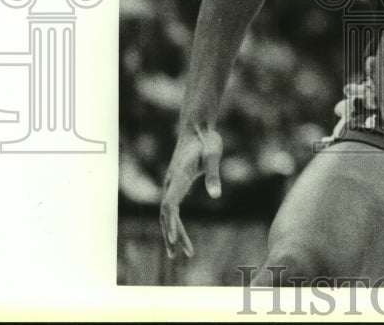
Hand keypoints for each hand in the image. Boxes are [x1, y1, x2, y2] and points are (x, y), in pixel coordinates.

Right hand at [159, 125, 222, 257]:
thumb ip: (213, 174)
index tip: (173, 239)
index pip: (170, 204)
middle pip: (167, 213)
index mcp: (179, 176)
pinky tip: (179, 234)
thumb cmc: (206, 140)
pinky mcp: (175, 184)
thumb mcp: (213, 154)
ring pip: (167, 213)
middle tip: (180, 255)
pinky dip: (174, 222)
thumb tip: (216, 196)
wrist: (196, 127)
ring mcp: (171, 183)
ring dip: (172, 232)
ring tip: (180, 253)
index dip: (170, 222)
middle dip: (172, 234)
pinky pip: (171, 207)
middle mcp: (171, 182)